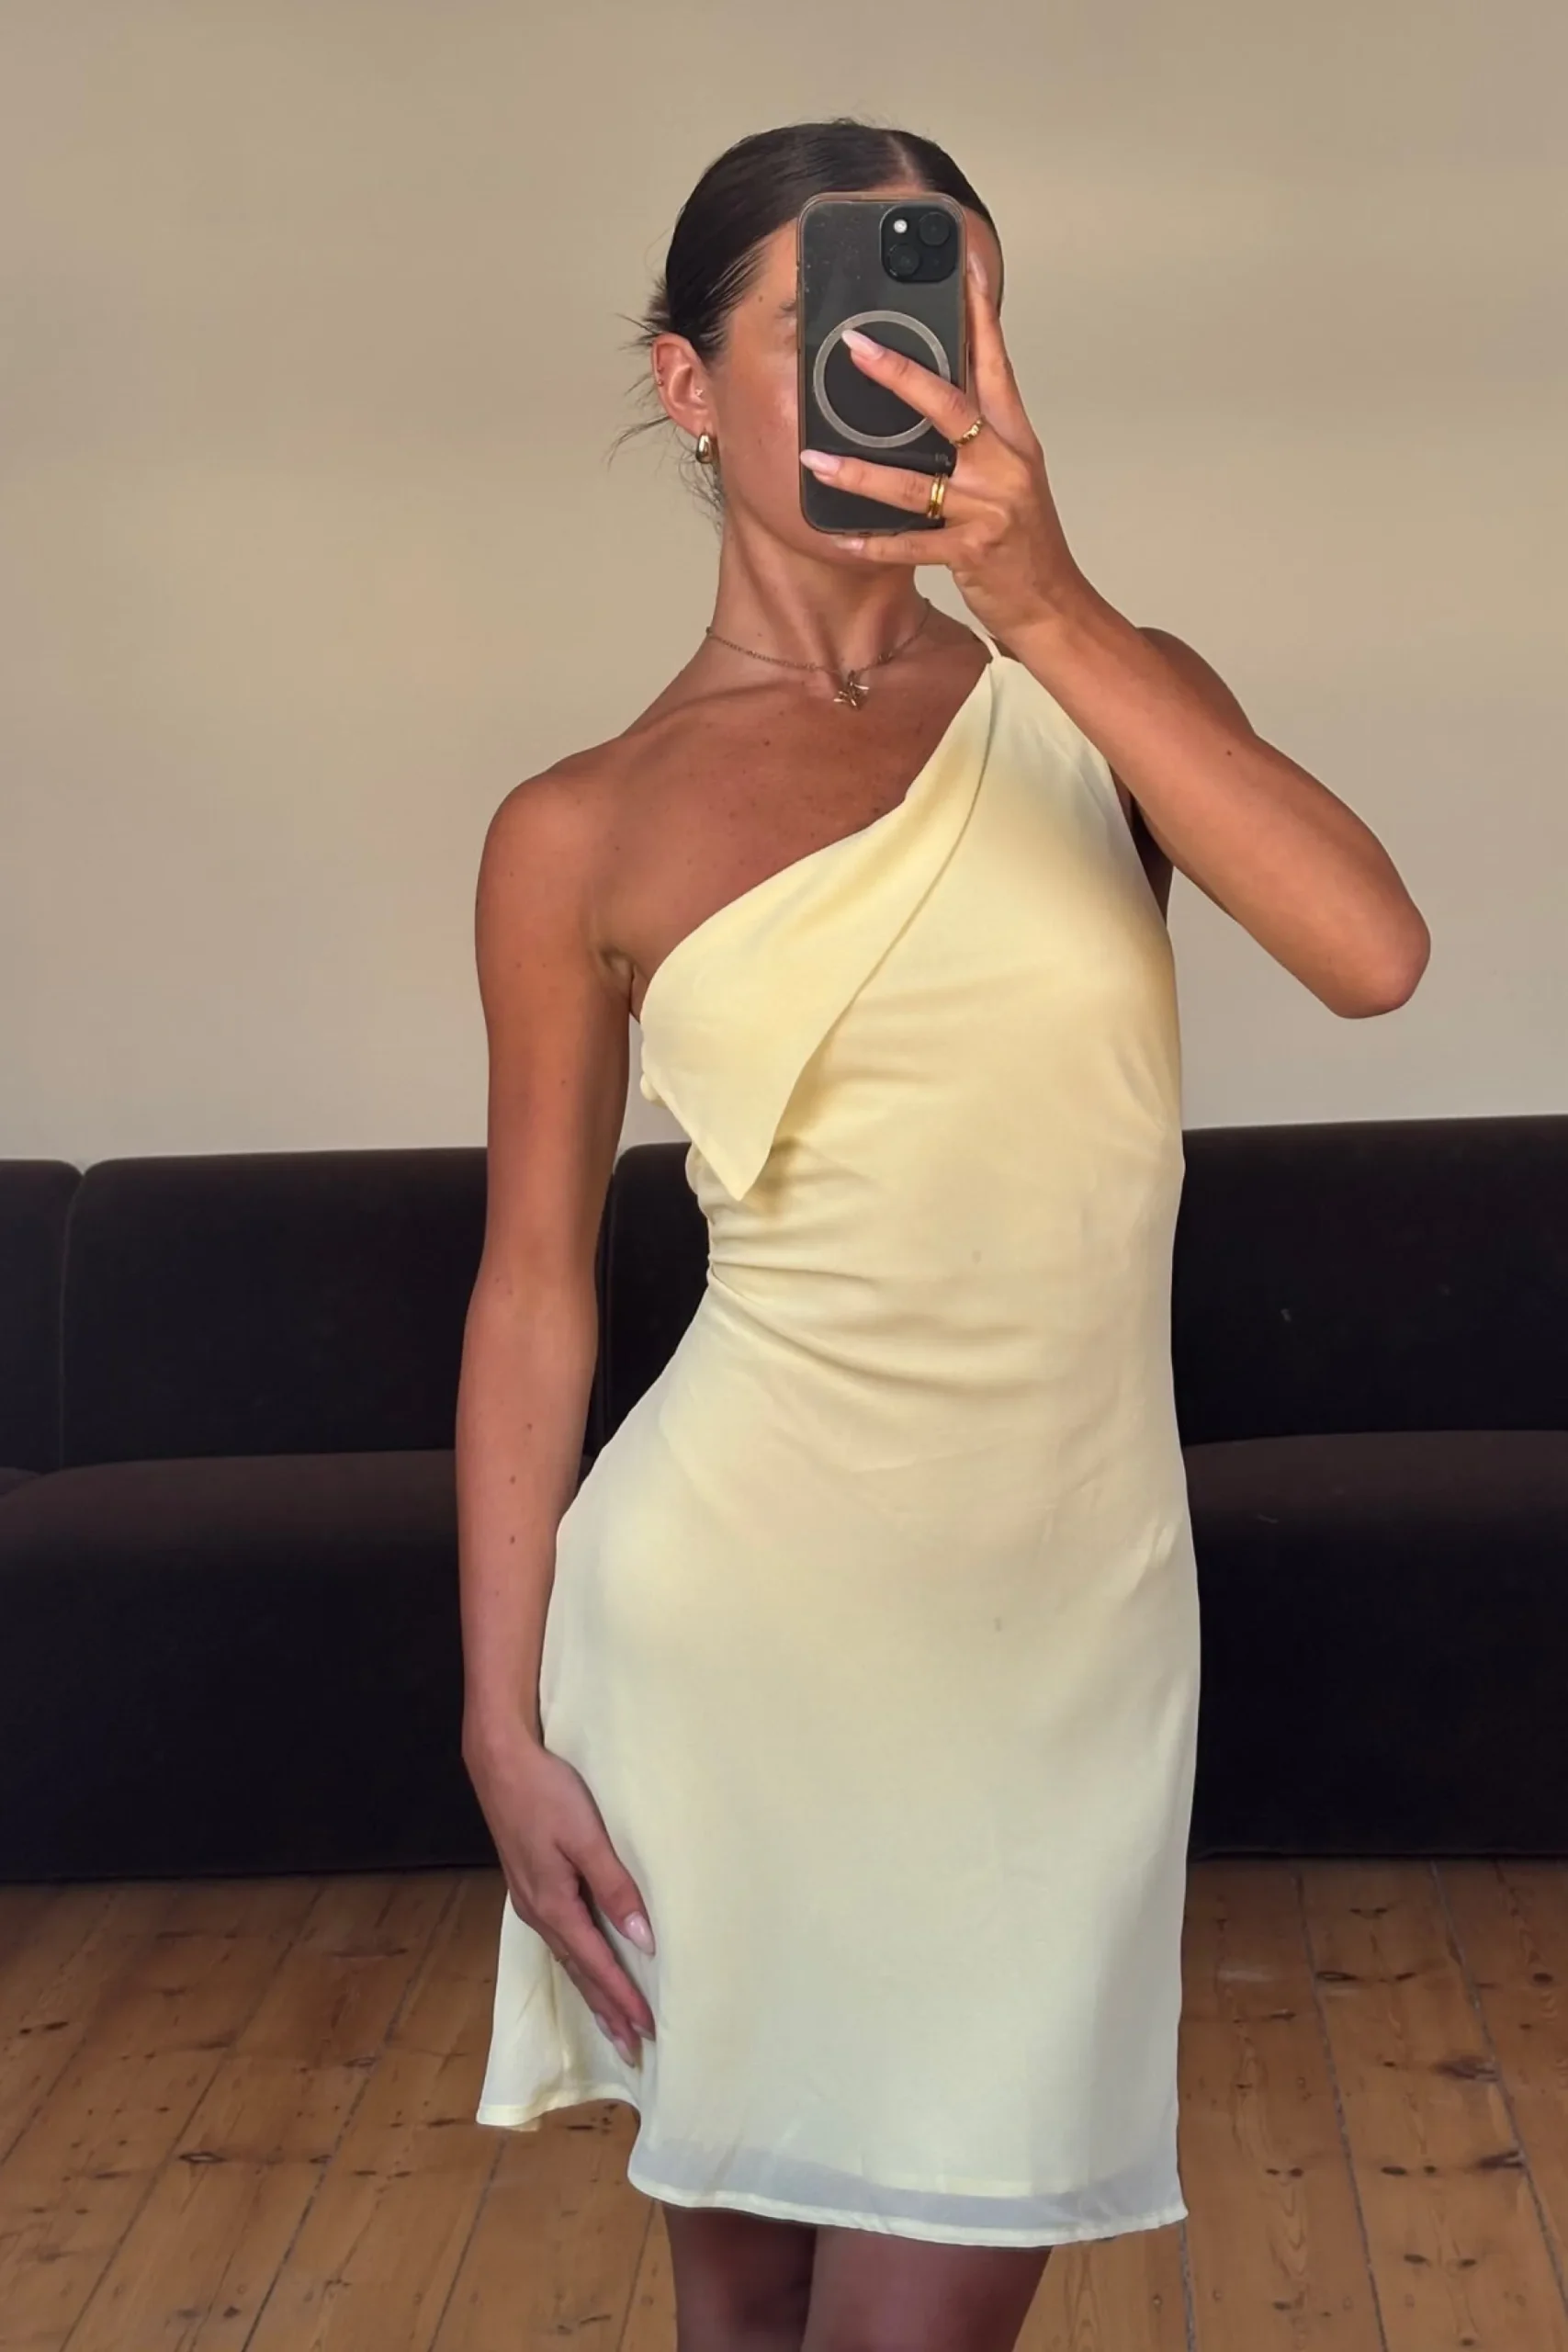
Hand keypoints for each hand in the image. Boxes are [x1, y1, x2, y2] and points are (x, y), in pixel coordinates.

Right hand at [468, 1730, 656, 2063]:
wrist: (498, 1761)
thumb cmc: (546, 1793)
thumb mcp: (586, 1837)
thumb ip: (616, 1887)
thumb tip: (643, 1939)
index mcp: (554, 1906)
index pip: (597, 1964)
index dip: (623, 1998)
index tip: (648, 2029)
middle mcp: (538, 1913)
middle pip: (579, 1972)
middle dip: (606, 2010)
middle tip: (633, 2048)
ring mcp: (530, 1899)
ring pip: (568, 1958)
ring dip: (593, 1991)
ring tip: (613, 2022)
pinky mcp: (529, 1883)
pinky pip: (559, 1938)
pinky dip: (578, 1963)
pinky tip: (584, 1964)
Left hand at [799, 245, 1088, 644]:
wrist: (1054, 607)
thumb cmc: (1025, 544)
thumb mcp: (1010, 480)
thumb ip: (978, 440)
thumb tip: (928, 402)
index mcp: (1016, 441)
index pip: (996, 365)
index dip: (980, 316)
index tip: (962, 268)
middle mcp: (1006, 466)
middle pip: (949, 407)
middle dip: (899, 374)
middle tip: (854, 346)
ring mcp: (990, 510)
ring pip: (914, 483)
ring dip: (859, 472)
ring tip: (814, 457)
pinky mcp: (973, 553)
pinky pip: (912, 544)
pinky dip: (874, 542)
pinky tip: (841, 537)